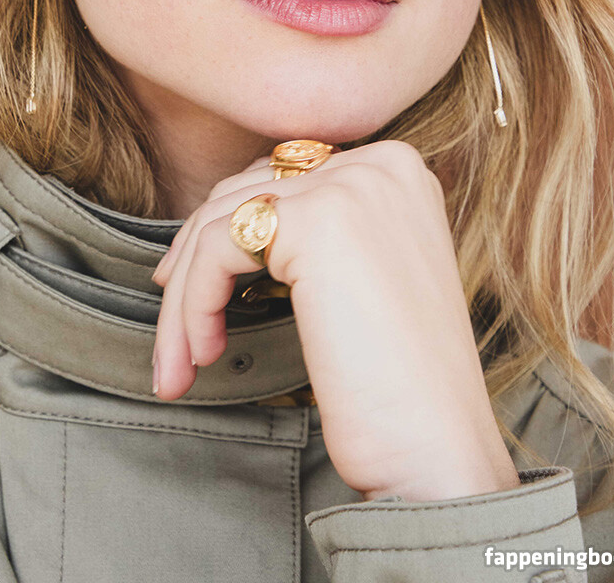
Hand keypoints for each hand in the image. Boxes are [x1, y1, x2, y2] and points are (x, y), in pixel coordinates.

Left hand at [150, 140, 519, 501]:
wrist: (438, 449)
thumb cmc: (398, 384)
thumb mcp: (362, 278)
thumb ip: (315, 231)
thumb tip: (224, 222)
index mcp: (396, 170)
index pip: (281, 178)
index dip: (228, 231)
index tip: (191, 287)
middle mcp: (379, 164)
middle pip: (245, 193)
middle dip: (195, 263)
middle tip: (176, 331)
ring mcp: (351, 186)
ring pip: (221, 221)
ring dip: (184, 298)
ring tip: (179, 363)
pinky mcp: (316, 222)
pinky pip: (216, 249)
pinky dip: (192, 305)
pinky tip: (204, 354)